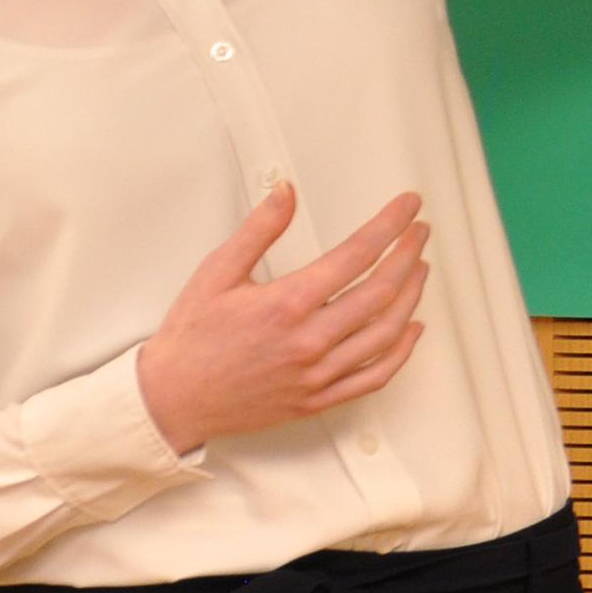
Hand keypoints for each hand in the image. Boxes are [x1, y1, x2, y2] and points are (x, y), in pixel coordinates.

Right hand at [133, 185, 430, 454]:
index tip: (408, 207)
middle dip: (408, 254)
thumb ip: (258, 230)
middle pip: (381, 291)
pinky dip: (401, 352)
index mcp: (287, 303)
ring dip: (411, 297)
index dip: (390, 225)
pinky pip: (374, 377)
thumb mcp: (217, 272)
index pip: (357, 254)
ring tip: (419, 269)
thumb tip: (286, 192)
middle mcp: (310, 340)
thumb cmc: (191, 337)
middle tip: (419, 232)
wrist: (172, 399)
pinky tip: (411, 329)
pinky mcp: (317, 399)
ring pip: (386, 333)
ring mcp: (317, 374)